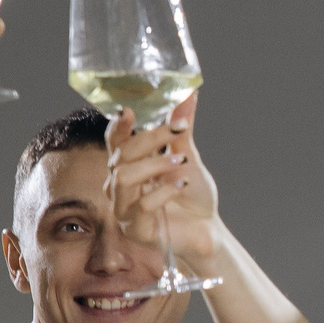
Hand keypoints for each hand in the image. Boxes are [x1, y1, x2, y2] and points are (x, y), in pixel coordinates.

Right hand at [103, 95, 221, 271]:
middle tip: (178, 131)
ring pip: (123, 178)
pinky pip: (140, 207)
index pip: (115, 141)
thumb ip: (182, 128)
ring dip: (154, 165)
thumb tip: (189, 93)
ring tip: (182, 162)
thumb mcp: (188, 155)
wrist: (208, 229)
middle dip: (149, 139)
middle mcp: (120, 185)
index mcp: (130, 164)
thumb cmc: (193, 194)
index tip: (129, 110)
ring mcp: (124, 208)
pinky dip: (162, 192)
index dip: (117, 126)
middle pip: (120, 155)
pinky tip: (181, 186)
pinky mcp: (135, 230)